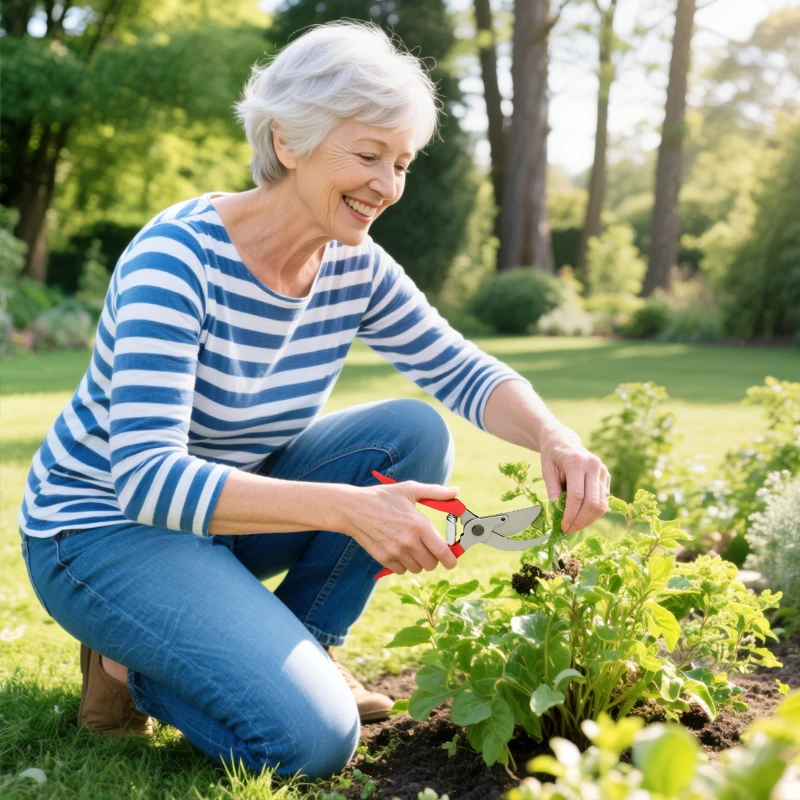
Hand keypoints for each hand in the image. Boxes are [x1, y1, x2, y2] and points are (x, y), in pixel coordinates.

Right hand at [341, 480, 459, 574]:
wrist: (353, 508)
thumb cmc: (383, 497)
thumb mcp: (410, 489)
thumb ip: (436, 492)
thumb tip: (456, 491)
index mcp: (419, 525)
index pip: (442, 552)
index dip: (451, 560)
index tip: (452, 560)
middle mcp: (409, 542)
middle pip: (432, 564)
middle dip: (433, 558)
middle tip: (428, 547)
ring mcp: (395, 552)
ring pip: (417, 568)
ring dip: (418, 561)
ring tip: (411, 546)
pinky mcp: (383, 559)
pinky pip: (401, 571)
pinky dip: (403, 564)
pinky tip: (398, 550)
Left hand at [539, 424, 610, 533]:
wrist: (563, 440)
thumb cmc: (552, 457)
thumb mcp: (547, 472)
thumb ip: (553, 492)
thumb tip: (558, 516)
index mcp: (576, 462)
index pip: (577, 495)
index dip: (571, 514)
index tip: (563, 527)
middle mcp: (593, 465)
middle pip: (592, 502)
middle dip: (580, 521)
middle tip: (568, 530)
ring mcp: (602, 470)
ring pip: (601, 504)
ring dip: (588, 520)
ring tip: (574, 526)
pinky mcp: (606, 476)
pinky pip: (604, 500)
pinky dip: (594, 512)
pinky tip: (581, 517)